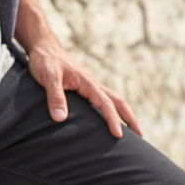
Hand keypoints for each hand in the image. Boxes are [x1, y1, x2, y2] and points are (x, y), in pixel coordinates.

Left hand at [26, 38, 144, 138]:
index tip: (118, 134)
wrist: (43, 47)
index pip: (105, 102)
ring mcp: (89, 86)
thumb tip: (60, 119)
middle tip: (141, 136)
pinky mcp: (84, 88)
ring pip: (112, 100)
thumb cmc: (45, 61)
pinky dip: (111, 111)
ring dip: (123, 114)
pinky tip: (108, 120)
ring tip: (131, 133)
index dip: (112, 119)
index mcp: (87, 82)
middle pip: (118, 101)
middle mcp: (92, 84)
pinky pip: (102, 100)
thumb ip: (55, 97)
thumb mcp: (48, 77)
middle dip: (130, 118)